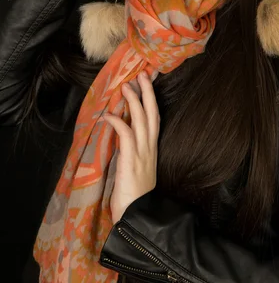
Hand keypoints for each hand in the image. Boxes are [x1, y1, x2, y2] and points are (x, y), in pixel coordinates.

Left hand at [104, 71, 160, 223]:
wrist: (138, 218)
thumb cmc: (135, 196)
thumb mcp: (136, 169)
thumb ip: (132, 152)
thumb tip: (121, 135)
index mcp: (152, 149)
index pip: (155, 119)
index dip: (152, 101)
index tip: (148, 83)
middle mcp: (150, 148)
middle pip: (152, 114)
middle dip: (148, 93)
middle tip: (143, 74)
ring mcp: (142, 153)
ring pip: (141, 120)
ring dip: (134, 101)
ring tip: (126, 86)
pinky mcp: (131, 160)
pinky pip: (126, 135)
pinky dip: (118, 122)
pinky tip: (110, 115)